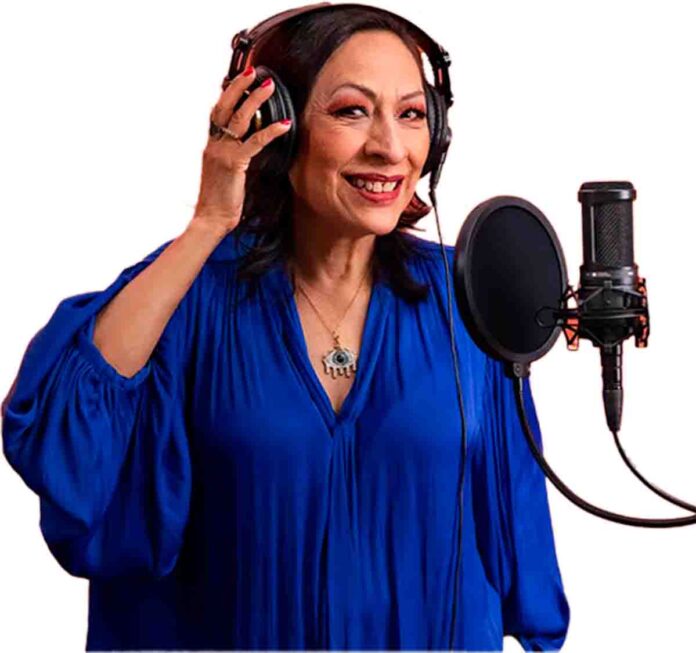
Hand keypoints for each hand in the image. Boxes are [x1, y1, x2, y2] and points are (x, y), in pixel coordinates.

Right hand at [191, 66, 291, 235]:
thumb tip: (248, 148)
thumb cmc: (220, 200)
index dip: (227, 94)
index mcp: (211, 146)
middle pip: (224, 106)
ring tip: (268, 86)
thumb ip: (234, 157)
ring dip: (255, 99)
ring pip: (238, 118)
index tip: (238, 78)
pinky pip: (254, 142)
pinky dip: (270, 132)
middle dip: (238, 86)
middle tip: (253, 71)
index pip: (216, 112)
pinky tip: (284, 124)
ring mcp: (222, 153)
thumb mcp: (225, 174)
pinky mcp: (234, 163)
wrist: (210, 219)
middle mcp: (214, 145)